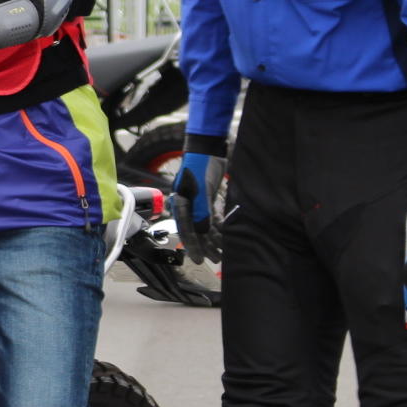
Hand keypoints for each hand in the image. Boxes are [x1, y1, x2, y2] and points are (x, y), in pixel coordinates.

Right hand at [170, 148, 225, 264]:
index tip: (198, 260)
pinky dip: (219, 226)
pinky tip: (226, 234)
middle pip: (196, 231)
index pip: (186, 230)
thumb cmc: (200, 165)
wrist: (207, 146)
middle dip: (206, 246)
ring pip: (205, 225)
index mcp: (181, 204)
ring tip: (223, 251)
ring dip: (214, 238)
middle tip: (216, 259)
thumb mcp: (201, 189)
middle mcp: (188, 205)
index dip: (193, 246)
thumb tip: (203, 232)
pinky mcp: (208, 198)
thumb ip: (201, 211)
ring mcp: (198, 202)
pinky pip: (212, 216)